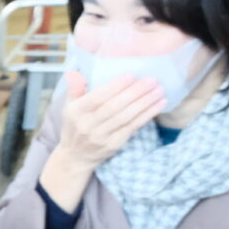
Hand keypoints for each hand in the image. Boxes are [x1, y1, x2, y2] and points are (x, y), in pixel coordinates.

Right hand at [39, 73, 165, 211]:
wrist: (75, 156)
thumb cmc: (75, 125)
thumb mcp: (69, 107)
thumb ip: (75, 89)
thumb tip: (74, 72)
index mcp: (76, 112)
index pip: (97, 98)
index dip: (115, 87)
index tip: (131, 76)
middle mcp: (87, 125)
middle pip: (115, 107)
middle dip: (135, 93)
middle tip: (152, 80)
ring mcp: (101, 136)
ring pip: (126, 117)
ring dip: (145, 103)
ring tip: (159, 91)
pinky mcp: (113, 144)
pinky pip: (133, 127)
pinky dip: (147, 115)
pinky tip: (159, 105)